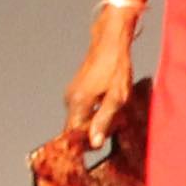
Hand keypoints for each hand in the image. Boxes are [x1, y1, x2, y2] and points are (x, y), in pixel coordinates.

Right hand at [62, 19, 136, 146]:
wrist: (110, 43)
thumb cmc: (116, 68)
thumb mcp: (117, 98)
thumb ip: (104, 121)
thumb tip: (94, 143)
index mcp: (77, 103)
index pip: (73, 135)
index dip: (87, 143)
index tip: (101, 143)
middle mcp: (69, 100)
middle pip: (76, 128)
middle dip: (92, 133)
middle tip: (113, 126)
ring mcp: (70, 94)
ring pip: (79, 118)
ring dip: (94, 122)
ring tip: (114, 114)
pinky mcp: (75, 90)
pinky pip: (81, 109)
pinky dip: (93, 112)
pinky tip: (108, 105)